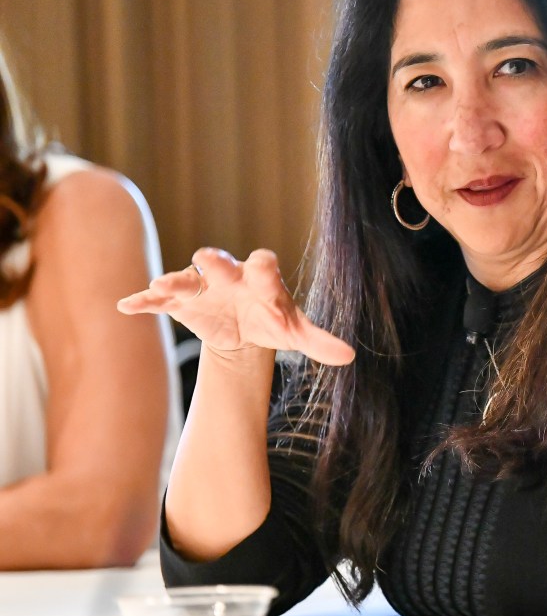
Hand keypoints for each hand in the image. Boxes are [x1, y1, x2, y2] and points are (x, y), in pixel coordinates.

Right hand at [117, 247, 354, 365]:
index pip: (264, 266)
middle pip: (221, 263)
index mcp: (261, 278)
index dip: (265, 270)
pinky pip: (159, 299)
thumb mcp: (295, 333)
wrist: (246, 327)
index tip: (264, 271)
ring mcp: (203, 287)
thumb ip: (319, 341)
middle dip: (214, 261)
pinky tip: (126, 307)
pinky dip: (144, 301)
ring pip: (187, 277)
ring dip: (175, 280)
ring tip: (161, 284)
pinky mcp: (181, 302)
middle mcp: (230, 275)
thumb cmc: (273, 321)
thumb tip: (350, 356)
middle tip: (207, 259)